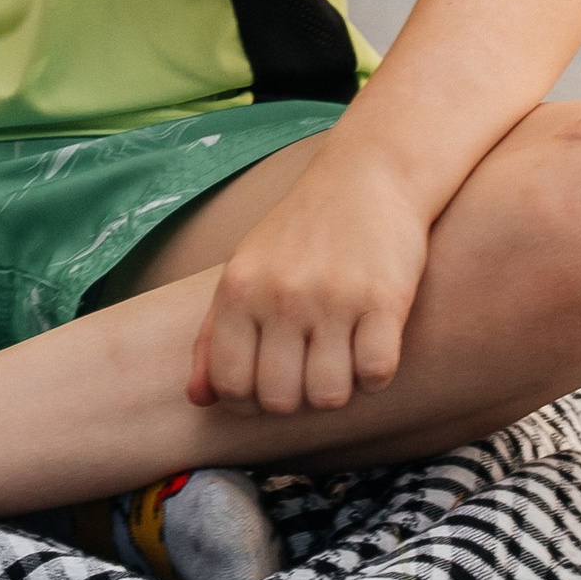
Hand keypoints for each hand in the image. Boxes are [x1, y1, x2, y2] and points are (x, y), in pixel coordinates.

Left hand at [190, 148, 432, 416]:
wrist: (366, 177)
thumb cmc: (298, 235)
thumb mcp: (244, 271)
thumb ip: (214, 335)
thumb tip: (197, 399)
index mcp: (238, 287)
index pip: (229, 384)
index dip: (249, 402)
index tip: (268, 382)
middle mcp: (280, 293)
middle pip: (280, 400)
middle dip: (295, 398)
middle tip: (307, 367)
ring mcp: (333, 297)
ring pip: (329, 396)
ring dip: (338, 388)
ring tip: (339, 354)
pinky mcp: (384, 299)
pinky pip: (376, 375)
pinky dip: (375, 373)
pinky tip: (370, 342)